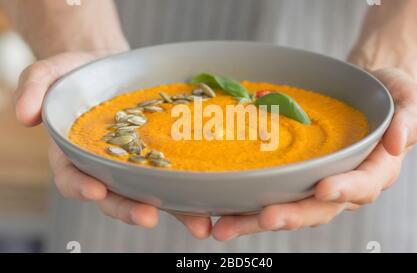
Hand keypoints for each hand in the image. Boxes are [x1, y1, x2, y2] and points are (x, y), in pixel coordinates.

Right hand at [16, 51, 211, 238]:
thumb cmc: (78, 73)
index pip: (72, 177)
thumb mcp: (51, 72)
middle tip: (150, 215)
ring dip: (172, 212)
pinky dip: (190, 194)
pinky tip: (210, 203)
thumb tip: (22, 115)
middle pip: (115, 196)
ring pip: (150, 195)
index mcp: (74, 154)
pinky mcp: (159, 160)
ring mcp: (134, 167)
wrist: (112, 68)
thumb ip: (34, 88)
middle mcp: (105, 167)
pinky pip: (172, 179)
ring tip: (197, 224)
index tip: (95, 190)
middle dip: (130, 208)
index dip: (81, 186)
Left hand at [211, 68, 416, 240]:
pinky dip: (249, 204)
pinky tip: (223, 209)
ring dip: (258, 220)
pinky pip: (274, 193)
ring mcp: (318, 184)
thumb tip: (398, 141)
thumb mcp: (410, 98)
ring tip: (226, 227)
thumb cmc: (388, 95)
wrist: (363, 92)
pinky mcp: (296, 178)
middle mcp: (345, 186)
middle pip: (319, 208)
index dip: (346, 189)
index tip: (324, 188)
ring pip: (291, 208)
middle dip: (292, 215)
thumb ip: (411, 118)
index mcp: (376, 170)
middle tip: (264, 217)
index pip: (363, 184)